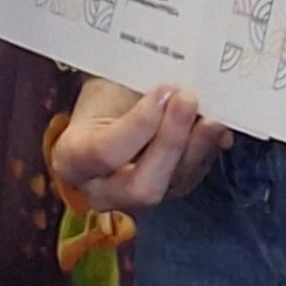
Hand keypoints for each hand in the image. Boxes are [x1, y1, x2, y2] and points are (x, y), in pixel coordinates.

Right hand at [49, 79, 232, 213]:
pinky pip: (192, 177)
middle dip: (171, 142)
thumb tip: (174, 90)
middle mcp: (102, 191)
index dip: (138, 125)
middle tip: (187, 99)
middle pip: (143, 186)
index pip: (105, 152)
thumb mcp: (105, 85)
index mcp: (72, 160)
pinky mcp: (168, 192)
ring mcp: (138, 199)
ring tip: (209, 108)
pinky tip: (213, 122)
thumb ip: (134, 90)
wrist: (111, 108)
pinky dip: (206, 148)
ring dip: (197, 144)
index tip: (162, 92)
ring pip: (175, 184)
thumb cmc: (102, 93)